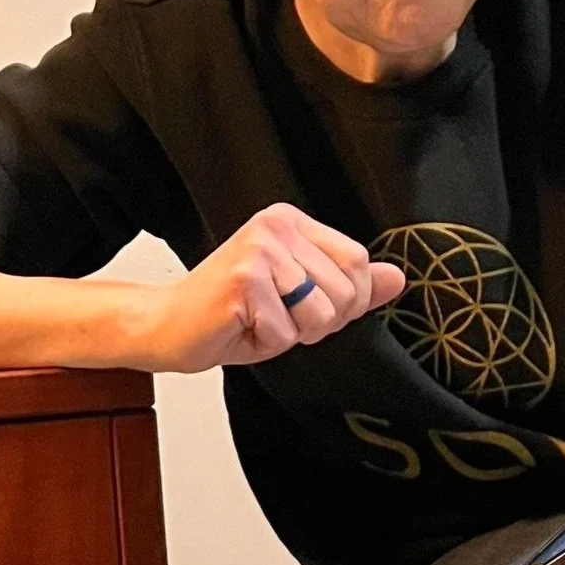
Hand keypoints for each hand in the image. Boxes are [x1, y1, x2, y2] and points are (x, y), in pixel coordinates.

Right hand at [131, 202, 404, 370]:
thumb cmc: (230, 314)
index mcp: (291, 222)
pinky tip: (239, 326)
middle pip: (345, 292)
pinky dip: (265, 343)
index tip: (301, 305)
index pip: (359, 261)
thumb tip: (397, 278)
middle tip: (273, 315)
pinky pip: (286, 333)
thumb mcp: (300, 297)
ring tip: (258, 319)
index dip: (343, 301)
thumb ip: (348, 286)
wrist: (167, 325)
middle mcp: (275, 226)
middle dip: (316, 323)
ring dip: (291, 334)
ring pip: (320, 315)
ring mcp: (258, 251)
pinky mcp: (243, 281)